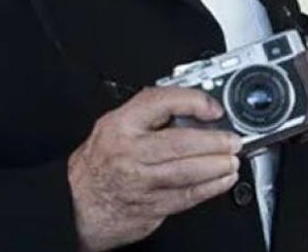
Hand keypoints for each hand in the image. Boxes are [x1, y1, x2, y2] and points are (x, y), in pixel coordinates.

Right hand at [67, 86, 241, 251]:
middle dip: (214, 141)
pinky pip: (186, 196)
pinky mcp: (149, 206)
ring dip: (216, 165)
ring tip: (232, 159)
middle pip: (180, 142)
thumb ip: (147, 116)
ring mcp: (140, 182)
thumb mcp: (113, 127)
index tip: (212, 107)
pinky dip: (209, 188)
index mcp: (120, 125)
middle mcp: (129, 153)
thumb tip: (191, 109)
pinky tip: (222, 180)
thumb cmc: (97, 164)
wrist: (75, 204)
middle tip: (232, 139)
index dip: (192, 101)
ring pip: (186, 172)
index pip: (160, 102)